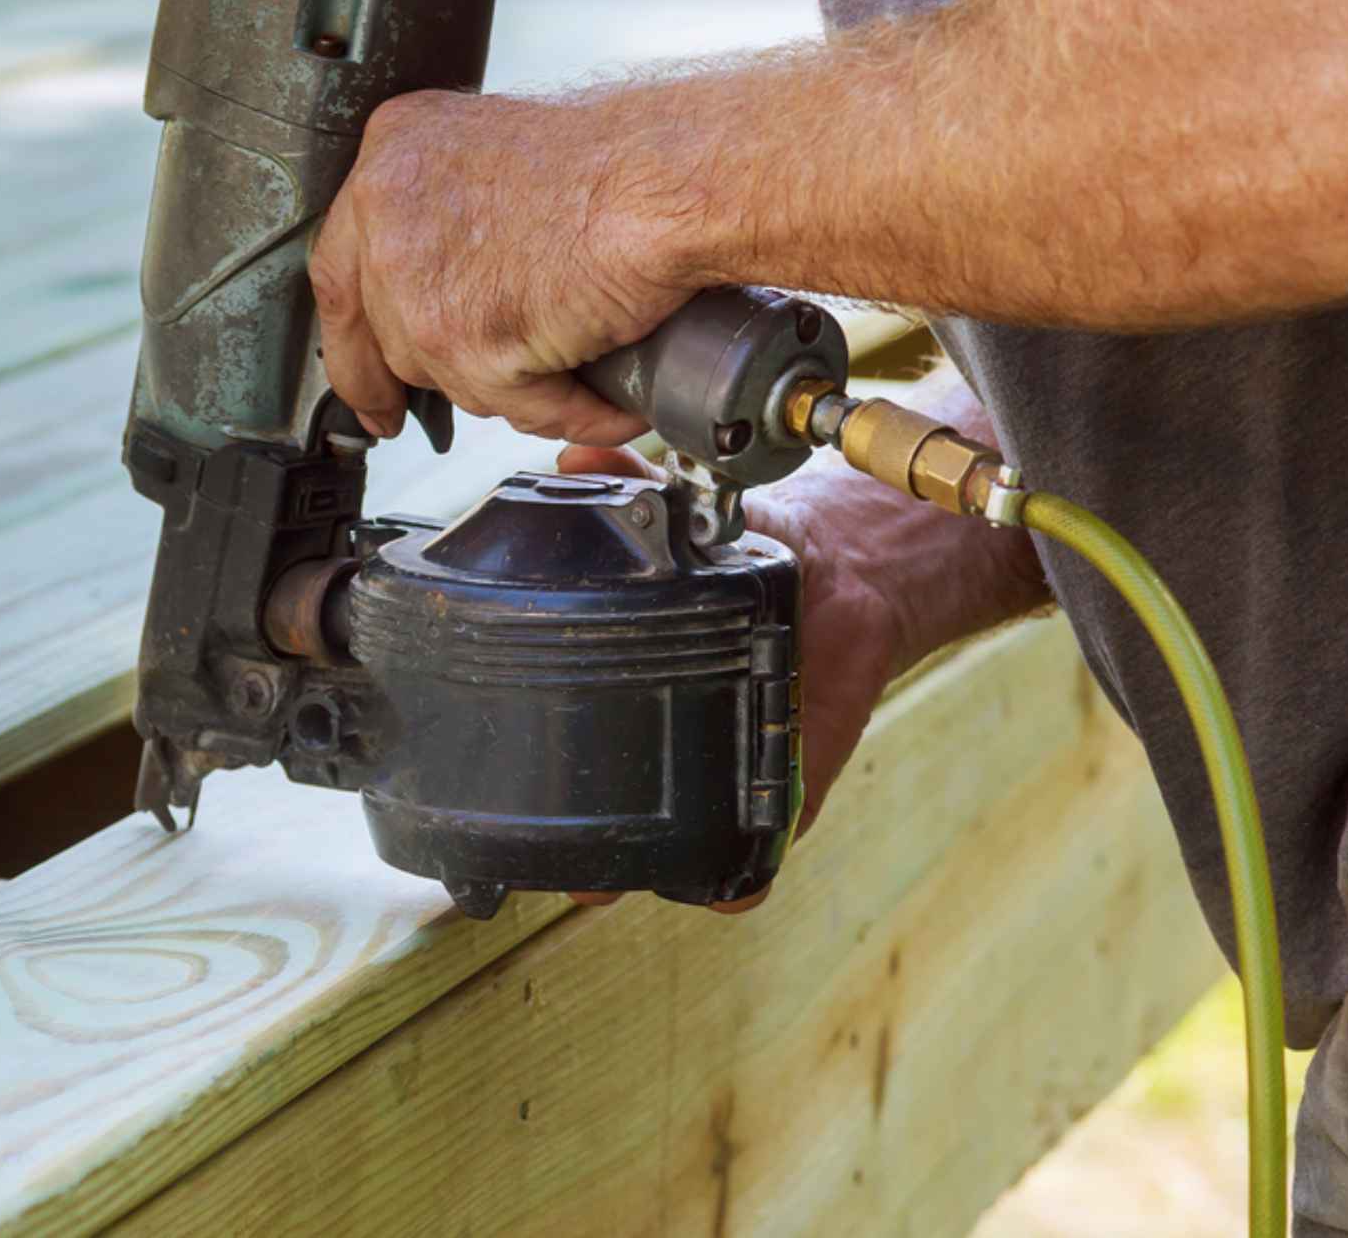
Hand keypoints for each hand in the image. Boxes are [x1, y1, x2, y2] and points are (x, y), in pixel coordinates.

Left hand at [309, 89, 696, 446]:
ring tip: (570, 372)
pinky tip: (606, 402)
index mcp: (391, 155)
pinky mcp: (466, 342)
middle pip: (382, 330)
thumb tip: (445, 280)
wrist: (671, 180)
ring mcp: (418, 282)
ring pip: (444, 377)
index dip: (353, 333)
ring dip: (506, 386)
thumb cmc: (621, 158)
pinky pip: (516, 406)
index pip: (341, 266)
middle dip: (412, 376)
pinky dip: (572, 410)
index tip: (365, 377)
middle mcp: (388, 213)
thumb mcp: (498, 156)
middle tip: (414, 413)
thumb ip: (449, 209)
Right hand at [554, 444, 907, 914]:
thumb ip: (632, 487)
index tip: (495, 797)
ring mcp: (723, 774)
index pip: (558, 748)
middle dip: (571, 851)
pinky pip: (755, 862)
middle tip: (554, 859)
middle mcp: (669, 738)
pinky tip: (728, 889)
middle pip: (600, 826)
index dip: (520, 782)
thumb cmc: (758, 550)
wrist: (852, 572)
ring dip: (639, 869)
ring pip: (667, 854)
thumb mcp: (683, 514)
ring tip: (609, 880)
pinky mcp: (787, 794)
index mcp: (630, 684)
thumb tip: (575, 459)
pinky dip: (740, 883)